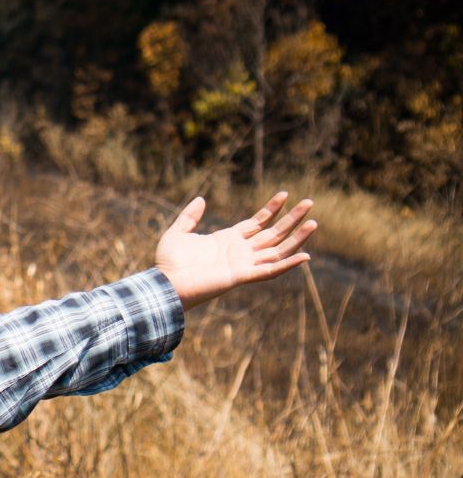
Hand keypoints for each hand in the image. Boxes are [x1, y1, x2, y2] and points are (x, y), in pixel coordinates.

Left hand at [154, 191, 316, 307]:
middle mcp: (239, 251)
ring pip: (277, 249)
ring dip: (296, 238)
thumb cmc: (168, 263)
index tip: (285, 194)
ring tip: (314, 223)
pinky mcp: (241, 276)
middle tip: (310, 202)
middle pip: (273, 233)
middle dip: (292, 219)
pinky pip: (269, 271)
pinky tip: (305, 256)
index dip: (272, 209)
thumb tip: (201, 199)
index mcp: (227, 240)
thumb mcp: (178, 232)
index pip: (257, 222)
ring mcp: (242, 264)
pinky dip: (287, 264)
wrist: (163, 283)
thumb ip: (189, 216)